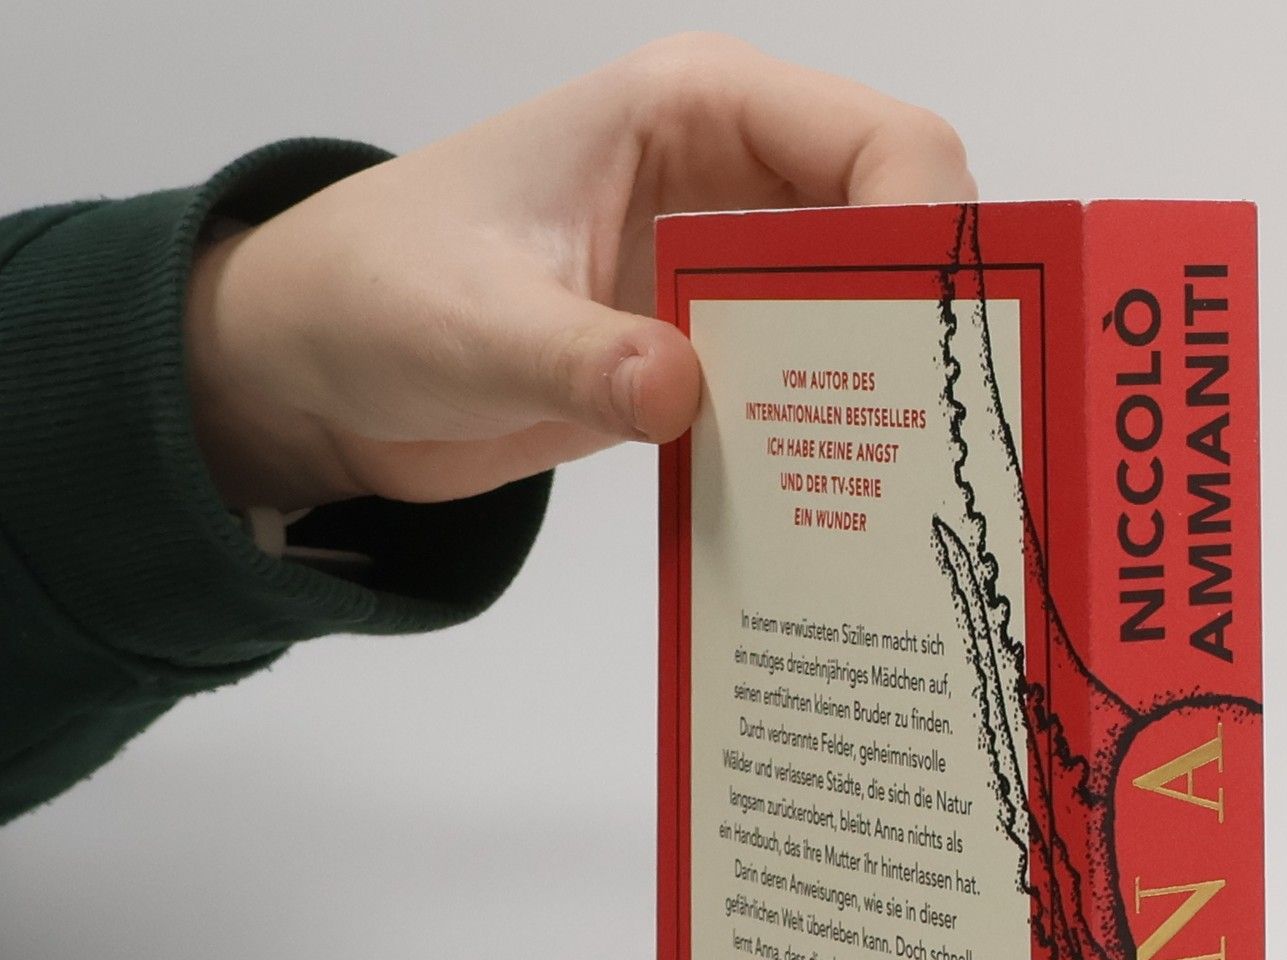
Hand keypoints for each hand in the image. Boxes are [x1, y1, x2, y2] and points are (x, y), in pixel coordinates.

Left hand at [185, 34, 974, 509]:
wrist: (321, 367)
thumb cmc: (377, 294)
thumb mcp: (473, 325)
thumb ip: (581, 356)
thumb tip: (684, 391)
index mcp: (691, 114)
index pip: (872, 140)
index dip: (930, 225)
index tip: (944, 336)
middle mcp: (732, 181)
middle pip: (894, 232)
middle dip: (932, 322)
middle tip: (957, 433)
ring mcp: (724, 273)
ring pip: (861, 319)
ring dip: (888, 392)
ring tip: (922, 487)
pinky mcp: (708, 355)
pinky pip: (804, 389)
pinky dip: (829, 441)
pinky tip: (844, 509)